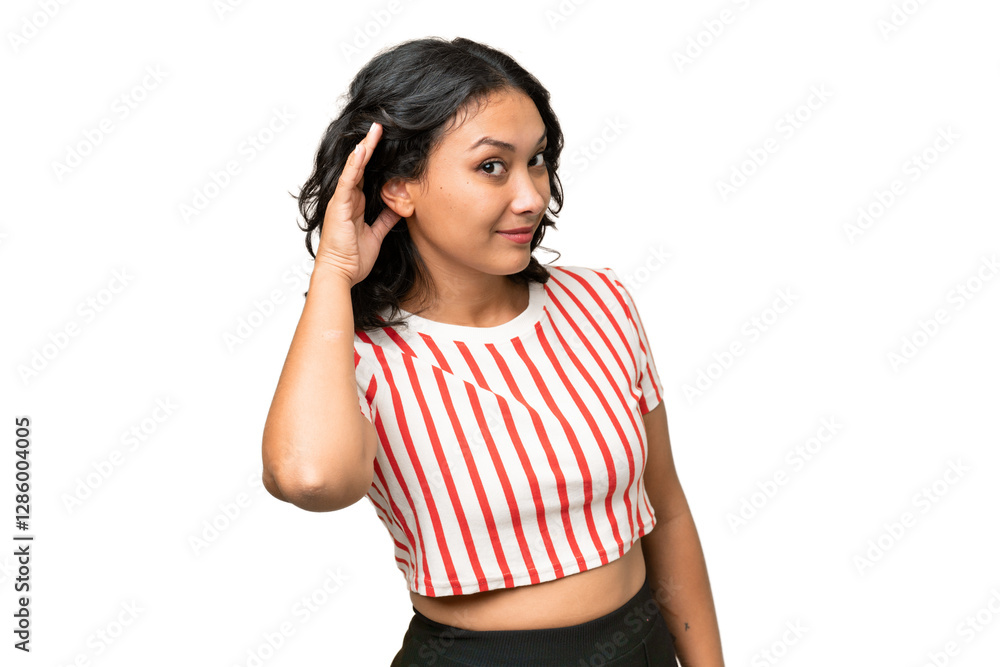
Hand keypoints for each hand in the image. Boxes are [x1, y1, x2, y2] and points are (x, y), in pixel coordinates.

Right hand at [313, 122, 400, 285]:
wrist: (340, 273)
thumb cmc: (354, 258)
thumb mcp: (376, 235)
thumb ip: (386, 220)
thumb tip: (399, 208)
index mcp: (355, 204)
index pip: (366, 174)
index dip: (375, 158)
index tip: (385, 142)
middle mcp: (347, 198)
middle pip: (360, 166)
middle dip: (370, 146)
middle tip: (380, 126)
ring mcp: (342, 201)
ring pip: (353, 168)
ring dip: (364, 149)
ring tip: (374, 130)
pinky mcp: (339, 206)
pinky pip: (347, 181)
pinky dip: (354, 165)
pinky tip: (361, 150)